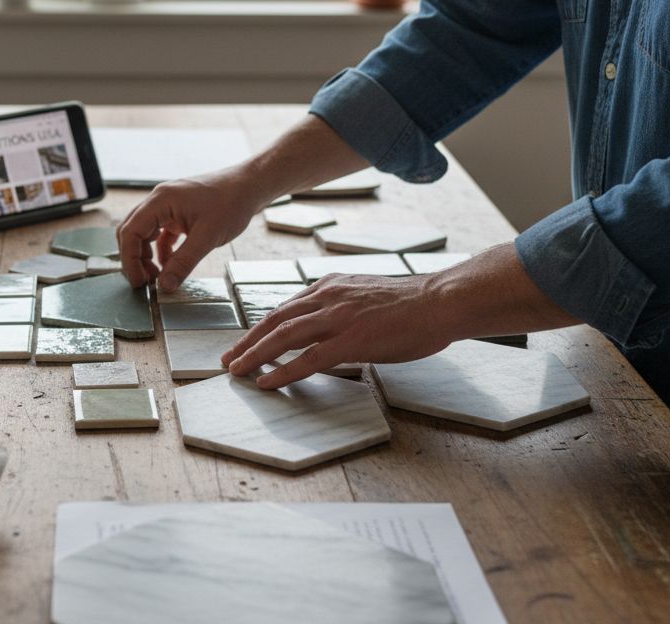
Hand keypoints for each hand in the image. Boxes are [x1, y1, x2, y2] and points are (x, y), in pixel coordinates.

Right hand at [117, 168, 264, 290]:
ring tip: (159, 277)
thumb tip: (165, 286)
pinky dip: (162, 250)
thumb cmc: (231, 203)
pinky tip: (171, 265)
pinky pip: (160, 233)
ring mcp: (168, 205)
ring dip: (147, 256)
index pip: (130, 232)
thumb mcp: (207, 238)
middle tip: (146, 283)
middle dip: (135, 259)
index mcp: (160, 200)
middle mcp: (159, 200)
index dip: (129, 260)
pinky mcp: (178, 212)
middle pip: (132, 232)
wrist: (250, 186)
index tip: (139, 282)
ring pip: (145, 233)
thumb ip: (183, 263)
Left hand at [221, 244, 580, 389]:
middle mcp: (328, 297)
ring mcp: (338, 317)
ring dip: (255, 355)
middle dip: (247, 341)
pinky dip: (283, 370)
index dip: (262, 327)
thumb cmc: (412, 304)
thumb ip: (341, 307)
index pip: (286, 308)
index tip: (246, 341)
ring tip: (236, 371)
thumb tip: (325, 328)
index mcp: (331, 286)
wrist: (440, 301)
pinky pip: (308, 358)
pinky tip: (267, 382)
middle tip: (228, 359)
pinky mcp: (352, 339)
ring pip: (283, 336)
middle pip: (275, 320)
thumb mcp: (366, 296)